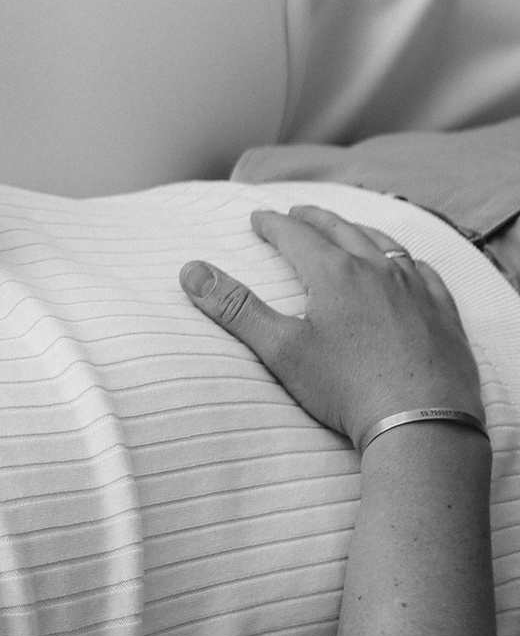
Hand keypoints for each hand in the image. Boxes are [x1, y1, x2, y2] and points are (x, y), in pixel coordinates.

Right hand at [181, 205, 484, 448]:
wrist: (422, 422)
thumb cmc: (348, 389)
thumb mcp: (282, 350)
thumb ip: (235, 308)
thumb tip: (191, 271)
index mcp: (335, 273)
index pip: (296, 235)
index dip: (272, 224)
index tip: (258, 218)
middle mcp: (378, 270)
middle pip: (341, 230)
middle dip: (314, 218)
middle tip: (296, 212)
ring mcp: (417, 290)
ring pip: (385, 245)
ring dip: (359, 231)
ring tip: (347, 229)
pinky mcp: (444, 314)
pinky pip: (426, 273)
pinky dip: (408, 262)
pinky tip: (407, 267)